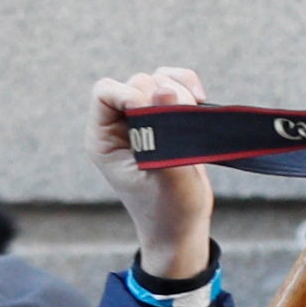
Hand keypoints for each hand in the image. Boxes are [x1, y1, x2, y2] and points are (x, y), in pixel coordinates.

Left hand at [92, 67, 217, 280]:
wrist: (183, 227)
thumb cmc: (170, 210)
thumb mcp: (168, 177)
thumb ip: (165, 133)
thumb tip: (166, 89)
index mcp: (104, 140)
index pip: (105, 93)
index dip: (130, 94)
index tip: (156, 112)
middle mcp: (119, 126)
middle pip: (134, 82)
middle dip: (162, 96)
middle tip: (182, 124)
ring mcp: (142, 120)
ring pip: (156, 79)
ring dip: (179, 91)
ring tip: (193, 116)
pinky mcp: (166, 119)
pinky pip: (172, 82)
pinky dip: (187, 83)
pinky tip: (201, 98)